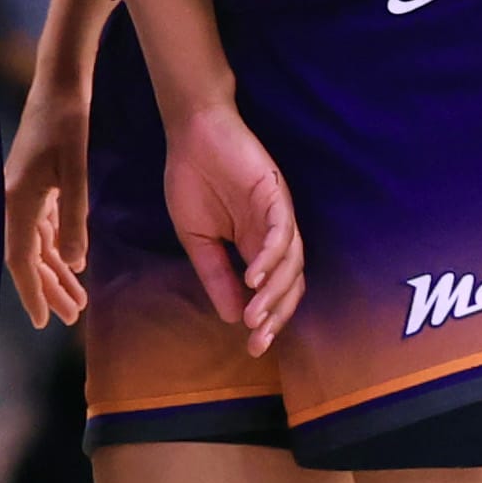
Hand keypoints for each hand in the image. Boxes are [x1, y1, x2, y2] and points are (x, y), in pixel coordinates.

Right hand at [1, 78, 89, 328]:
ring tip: (77, 299)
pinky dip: (57, 248)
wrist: (58, 85)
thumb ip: (74, 217)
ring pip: (36, 245)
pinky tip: (72, 262)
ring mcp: (23, 194)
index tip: (43, 322)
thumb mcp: (75, 171)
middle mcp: (14, 201)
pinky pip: (42, 228)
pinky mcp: (34, 186)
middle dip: (49, 289)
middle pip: (28, 258)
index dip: (32, 292)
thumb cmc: (67, 124)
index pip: (21, 259)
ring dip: (56, 271)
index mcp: (18, 200)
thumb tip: (75, 262)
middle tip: (72, 317)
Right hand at [160, 95, 305, 354]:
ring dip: (273, 292)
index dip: (267, 320)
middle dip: (276, 316)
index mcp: (256, 245)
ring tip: (253, 316)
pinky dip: (271, 256)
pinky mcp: (274, 193)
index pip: (273, 290)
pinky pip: (281, 231)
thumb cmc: (193, 179)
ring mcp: (277, 213)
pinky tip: (254, 276)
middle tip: (258, 341)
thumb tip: (232, 317)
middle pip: (290, 283)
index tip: (252, 347)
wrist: (190, 134)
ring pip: (291, 262)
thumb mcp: (197, 238)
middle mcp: (273, 233)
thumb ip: (216, 275)